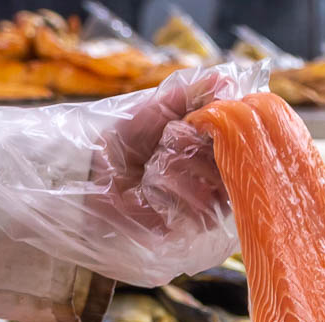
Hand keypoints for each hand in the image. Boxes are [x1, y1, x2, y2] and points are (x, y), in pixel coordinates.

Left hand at [88, 69, 239, 253]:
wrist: (84, 171)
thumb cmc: (121, 142)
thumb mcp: (155, 111)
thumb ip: (189, 97)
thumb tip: (224, 81)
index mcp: (209, 162)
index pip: (239, 155)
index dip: (224, 136)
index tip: (201, 121)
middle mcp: (209, 191)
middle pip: (230, 177)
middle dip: (199, 152)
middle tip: (171, 140)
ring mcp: (194, 217)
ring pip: (213, 198)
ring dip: (182, 173)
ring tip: (154, 164)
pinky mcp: (176, 237)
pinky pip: (193, 220)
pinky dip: (171, 196)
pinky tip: (149, 187)